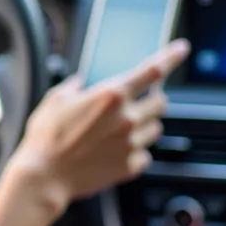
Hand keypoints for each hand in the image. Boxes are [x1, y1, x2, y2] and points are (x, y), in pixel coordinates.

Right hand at [8, 39, 190, 212]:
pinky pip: (145, 153)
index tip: (181, 49)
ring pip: (155, 128)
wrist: (45, 176)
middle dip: (152, 99)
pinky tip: (115, 149)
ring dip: (144, 124)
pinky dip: (135, 149)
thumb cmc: (46, 137)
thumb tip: (81, 82)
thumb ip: (74, 87)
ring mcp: (131, 143)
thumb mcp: (56, 100)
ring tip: (120, 128)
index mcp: (111, 95)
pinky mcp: (130, 166)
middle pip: (160, 102)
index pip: (152, 70)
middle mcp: (127, 118)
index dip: (170, 57)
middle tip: (136, 102)